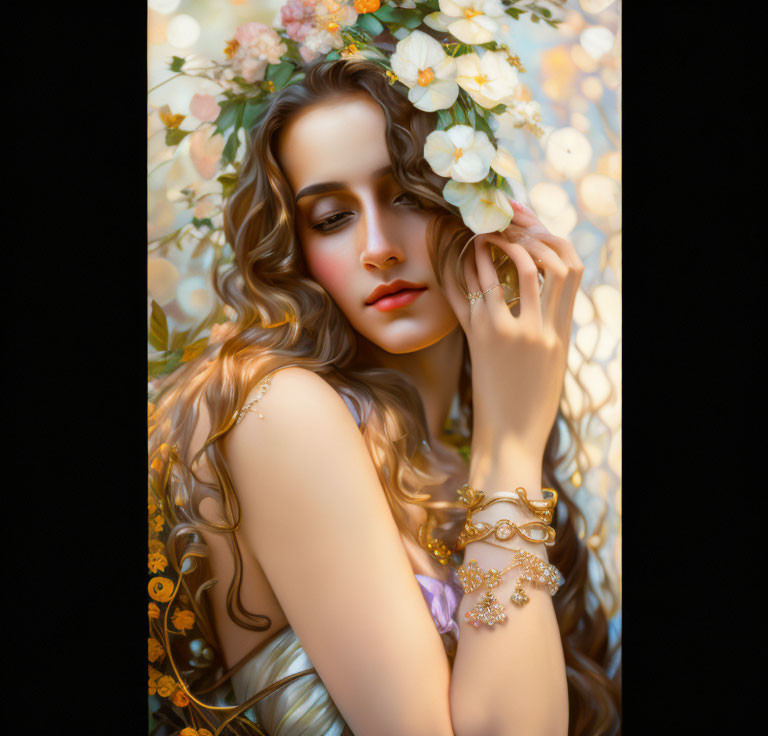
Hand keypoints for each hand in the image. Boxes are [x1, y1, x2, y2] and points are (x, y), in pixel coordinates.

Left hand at [441, 199, 583, 465]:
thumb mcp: (552, 365)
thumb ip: (551, 328)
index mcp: (562, 333)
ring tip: (482, 234)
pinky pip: (475, 293)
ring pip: (511, 269)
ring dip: (496, 244)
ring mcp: (512, 333)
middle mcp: (542, 329)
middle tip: (506, 222)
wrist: (511, 441)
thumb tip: (539, 295)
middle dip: (527, 233)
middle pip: (546, 260)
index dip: (553, 241)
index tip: (533, 231)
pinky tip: (461, 258)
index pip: (571, 270)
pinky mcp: (482, 341)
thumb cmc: (531, 406)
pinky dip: (468, 269)